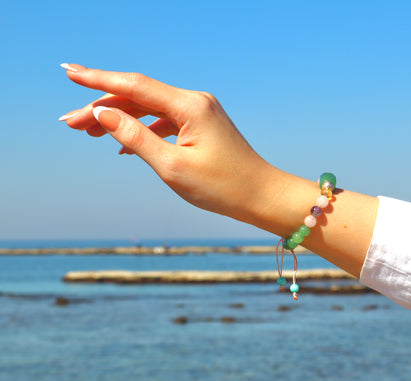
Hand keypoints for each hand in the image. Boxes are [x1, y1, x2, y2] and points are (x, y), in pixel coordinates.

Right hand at [59, 64, 280, 222]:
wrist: (261, 195)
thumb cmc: (222, 187)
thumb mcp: (172, 166)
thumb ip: (135, 137)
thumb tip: (103, 113)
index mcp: (189, 106)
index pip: (135, 86)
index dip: (99, 80)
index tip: (69, 73)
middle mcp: (195, 101)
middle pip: (139, 97)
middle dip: (103, 107)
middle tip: (69, 123)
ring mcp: (200, 112)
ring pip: (150, 109)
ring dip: (120, 119)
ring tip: (88, 132)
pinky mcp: (203, 125)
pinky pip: (165, 122)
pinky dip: (143, 130)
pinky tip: (123, 146)